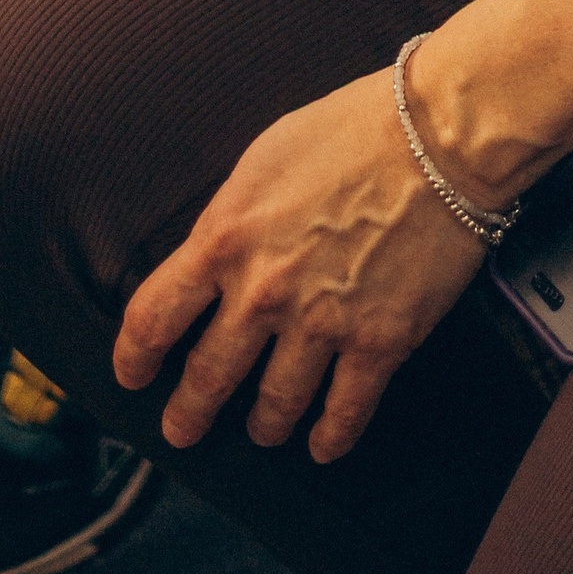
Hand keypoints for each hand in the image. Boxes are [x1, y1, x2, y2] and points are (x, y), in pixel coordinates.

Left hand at [113, 63, 487, 464]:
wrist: (439, 136)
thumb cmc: (353, 128)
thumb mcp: (265, 158)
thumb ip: (232, 218)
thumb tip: (215, 258)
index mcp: (225, 237)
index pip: (153, 318)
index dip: (134, 357)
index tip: (133, 375)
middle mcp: (263, 292)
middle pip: (206, 378)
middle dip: (188, 414)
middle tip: (182, 430)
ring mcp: (321, 324)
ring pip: (273, 407)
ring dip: (261, 427)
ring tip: (260, 432)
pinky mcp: (378, 343)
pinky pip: (343, 414)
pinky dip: (329, 438)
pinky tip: (322, 445)